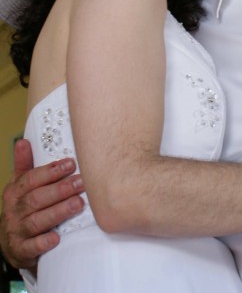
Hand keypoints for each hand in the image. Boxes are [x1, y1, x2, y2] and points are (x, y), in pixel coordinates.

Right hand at [0, 139, 84, 270]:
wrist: (11, 242)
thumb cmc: (22, 207)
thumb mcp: (20, 185)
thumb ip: (24, 165)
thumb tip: (23, 141)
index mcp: (15, 191)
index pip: (31, 179)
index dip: (51, 171)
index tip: (70, 163)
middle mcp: (15, 210)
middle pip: (37, 198)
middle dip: (60, 190)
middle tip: (81, 183)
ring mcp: (17, 230)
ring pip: (37, 220)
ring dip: (58, 211)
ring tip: (78, 204)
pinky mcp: (22, 250)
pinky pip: (32, 247)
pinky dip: (44, 242)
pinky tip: (57, 237)